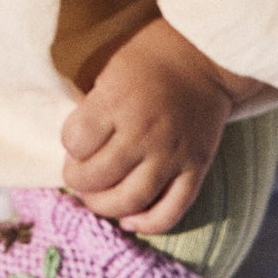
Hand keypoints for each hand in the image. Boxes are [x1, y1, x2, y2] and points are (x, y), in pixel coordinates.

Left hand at [61, 16, 266, 232]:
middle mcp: (145, 131)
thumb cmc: (150, 54)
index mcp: (118, 100)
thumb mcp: (109, 62)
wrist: (208, 55)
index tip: (75, 138)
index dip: (69, 143)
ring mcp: (173, 154)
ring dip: (104, 206)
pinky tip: (131, 220)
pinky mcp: (196, 168)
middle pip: (96, 177)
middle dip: (77, 180)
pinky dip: (148, 224)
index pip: (75, 142)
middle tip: (78, 173)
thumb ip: (91, 101)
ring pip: (130, 200)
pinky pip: (171, 211)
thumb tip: (71, 141)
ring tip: (98, 196)